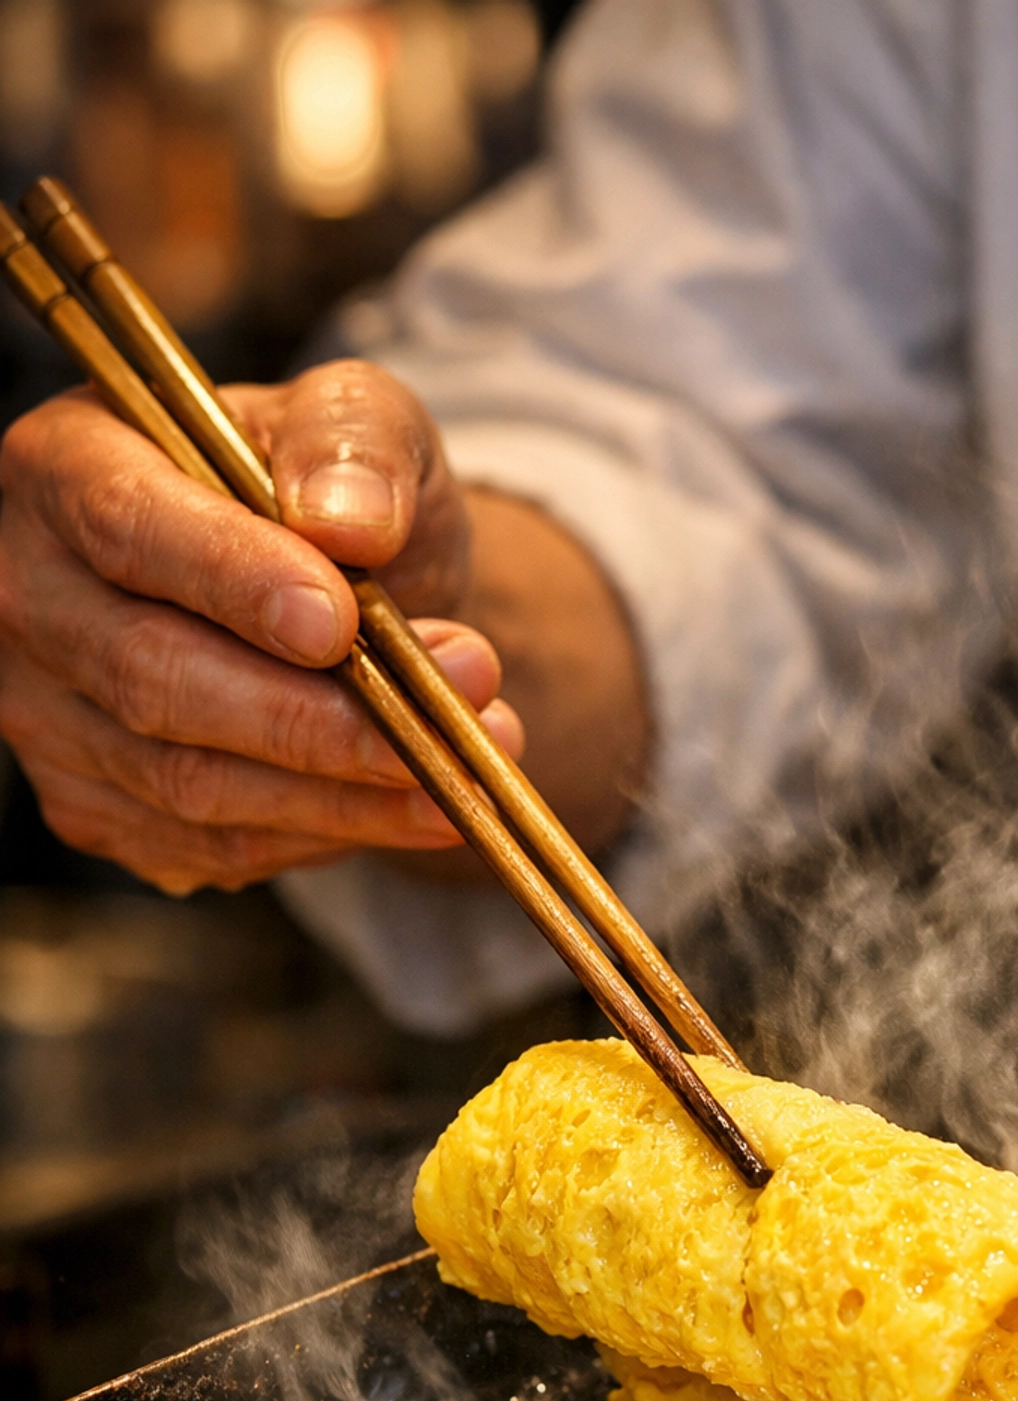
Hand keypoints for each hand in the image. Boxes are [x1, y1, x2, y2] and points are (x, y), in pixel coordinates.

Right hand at [0, 360, 523, 891]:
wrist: (331, 591)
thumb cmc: (326, 491)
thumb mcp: (360, 420)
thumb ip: (354, 442)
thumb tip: (350, 522)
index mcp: (65, 464)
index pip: (129, 528)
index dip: (233, 582)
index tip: (343, 624)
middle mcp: (28, 593)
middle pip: (153, 678)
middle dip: (316, 717)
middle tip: (452, 716)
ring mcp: (47, 715)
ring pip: (189, 785)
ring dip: (342, 795)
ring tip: (460, 770)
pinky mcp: (92, 807)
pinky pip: (209, 848)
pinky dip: (319, 836)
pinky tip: (399, 806)